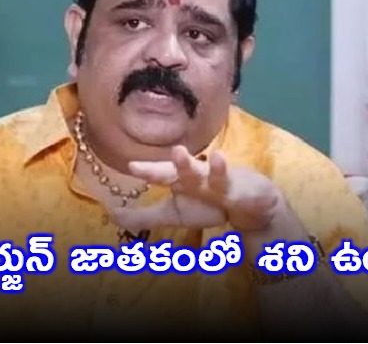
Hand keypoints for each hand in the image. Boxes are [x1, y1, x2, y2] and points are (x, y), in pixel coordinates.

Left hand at [110, 145, 281, 231]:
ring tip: (219, 158)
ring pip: (220, 176)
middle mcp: (201, 177)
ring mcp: (224, 183)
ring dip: (219, 168)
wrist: (248, 204)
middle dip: (184, 162)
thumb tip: (112, 214)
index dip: (149, 170)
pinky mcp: (245, 194)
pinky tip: (255, 193)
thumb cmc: (206, 203)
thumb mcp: (173, 213)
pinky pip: (247, 195)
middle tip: (177, 151)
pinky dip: (252, 195)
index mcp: (182, 180)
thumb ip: (143, 216)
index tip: (133, 166)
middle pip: (190, 169)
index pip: (163, 173)